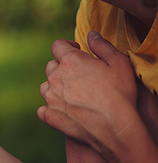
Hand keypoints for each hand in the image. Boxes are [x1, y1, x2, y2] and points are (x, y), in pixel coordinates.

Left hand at [37, 32, 139, 155]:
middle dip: (62, 67)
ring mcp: (50, 97)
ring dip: (55, 87)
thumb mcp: (119, 63)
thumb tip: (91, 34)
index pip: (57, 45)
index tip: (76, 50)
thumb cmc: (120, 94)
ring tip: (71, 94)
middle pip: (51, 66)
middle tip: (77, 75)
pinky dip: (51, 109)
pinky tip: (63, 111)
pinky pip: (42, 109)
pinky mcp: (49, 115)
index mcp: (70, 60)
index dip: (66, 46)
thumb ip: (102, 45)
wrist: (116, 128)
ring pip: (45, 86)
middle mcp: (55, 76)